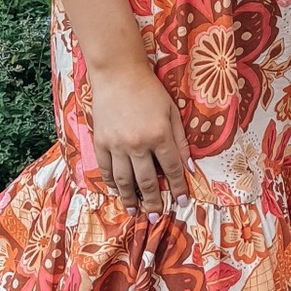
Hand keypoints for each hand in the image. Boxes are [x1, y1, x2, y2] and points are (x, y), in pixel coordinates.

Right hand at [90, 62, 191, 219]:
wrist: (118, 73)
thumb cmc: (149, 90)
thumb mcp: (172, 112)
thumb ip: (180, 140)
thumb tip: (189, 167)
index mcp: (159, 135)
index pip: (171, 169)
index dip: (178, 187)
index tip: (181, 201)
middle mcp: (137, 143)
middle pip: (146, 181)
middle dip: (153, 201)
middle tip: (156, 217)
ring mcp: (116, 144)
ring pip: (124, 180)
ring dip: (130, 198)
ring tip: (134, 211)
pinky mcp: (100, 141)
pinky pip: (105, 169)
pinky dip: (111, 182)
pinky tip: (117, 191)